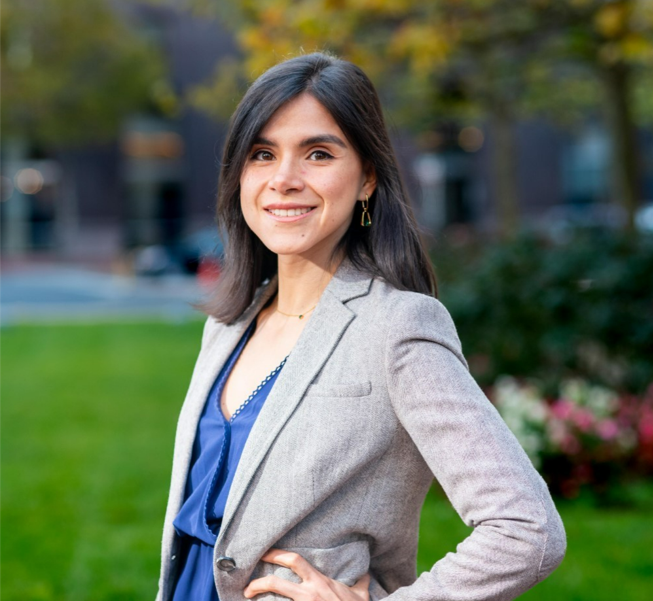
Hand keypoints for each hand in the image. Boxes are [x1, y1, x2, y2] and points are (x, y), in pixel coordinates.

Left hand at [243, 548, 369, 600]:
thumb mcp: (361, 594)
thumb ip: (361, 581)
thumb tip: (366, 572)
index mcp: (319, 582)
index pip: (294, 560)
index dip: (276, 554)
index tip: (264, 553)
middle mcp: (309, 595)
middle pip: (276, 583)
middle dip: (259, 583)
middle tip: (247, 586)